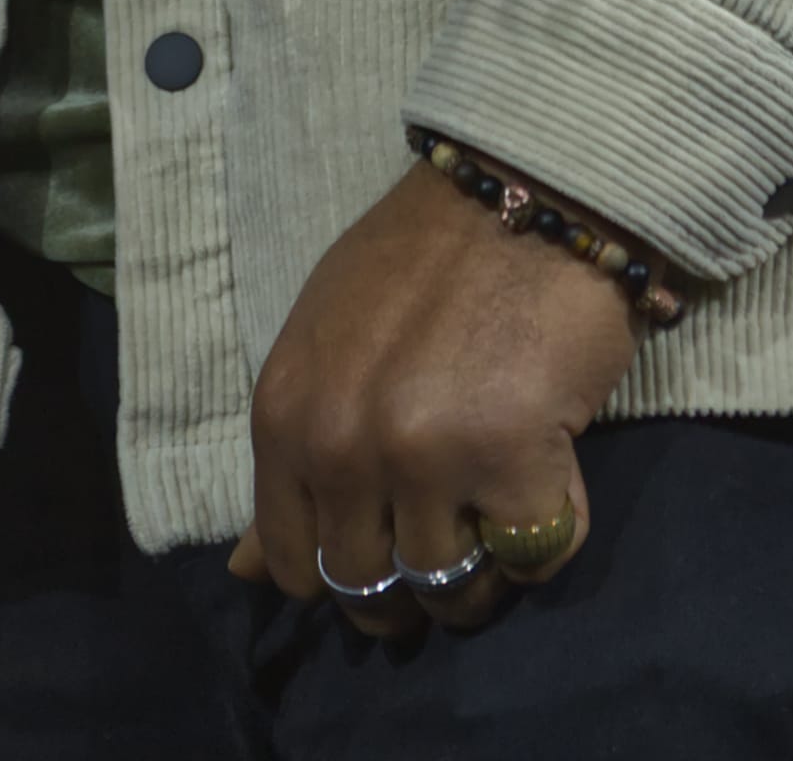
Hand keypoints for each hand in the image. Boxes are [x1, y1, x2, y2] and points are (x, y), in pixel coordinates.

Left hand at [227, 159, 641, 636]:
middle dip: (411, 591)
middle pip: (369, 589)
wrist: (523, 201)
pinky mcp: (513, 462)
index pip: (292, 563)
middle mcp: (340, 447)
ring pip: (451, 590)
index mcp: (283, 418)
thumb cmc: (421, 268)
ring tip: (496, 517)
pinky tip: (547, 485)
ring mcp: (424, 458)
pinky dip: (546, 541)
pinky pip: (533, 560)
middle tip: (450, 546)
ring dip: (482, 575)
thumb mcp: (322, 352)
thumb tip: (245, 572)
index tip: (380, 559)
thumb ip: (288, 461)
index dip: (339, 578)